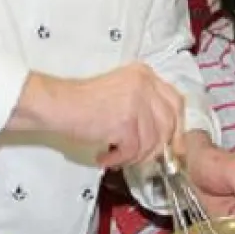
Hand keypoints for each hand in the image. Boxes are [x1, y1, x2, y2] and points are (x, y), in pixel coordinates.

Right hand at [15, 64, 184, 168]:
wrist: (58, 104)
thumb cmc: (83, 102)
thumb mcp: (121, 92)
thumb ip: (145, 105)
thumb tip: (167, 135)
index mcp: (145, 74)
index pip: (175, 102)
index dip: (176, 126)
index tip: (171, 143)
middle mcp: (145, 84)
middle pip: (169, 123)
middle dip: (159, 146)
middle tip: (144, 158)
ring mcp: (137, 102)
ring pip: (152, 142)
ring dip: (135, 156)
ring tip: (117, 157)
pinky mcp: (126, 121)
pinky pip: (133, 151)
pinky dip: (119, 159)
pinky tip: (105, 157)